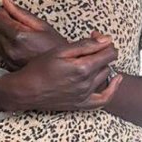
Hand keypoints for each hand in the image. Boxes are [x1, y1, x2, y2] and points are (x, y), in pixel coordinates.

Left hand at [0, 0, 64, 68]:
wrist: (62, 69)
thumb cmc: (56, 46)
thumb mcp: (42, 25)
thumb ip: (21, 13)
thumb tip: (6, 1)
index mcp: (18, 35)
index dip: (3, 12)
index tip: (11, 13)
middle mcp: (10, 48)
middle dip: (4, 23)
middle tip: (21, 25)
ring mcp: (8, 59)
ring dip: (4, 35)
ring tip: (21, 37)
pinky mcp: (9, 66)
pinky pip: (0, 52)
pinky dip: (5, 46)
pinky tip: (20, 46)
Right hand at [8, 35, 122, 111]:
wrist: (26, 90)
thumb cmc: (39, 68)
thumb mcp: (60, 51)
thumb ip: (85, 45)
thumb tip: (106, 40)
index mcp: (83, 68)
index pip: (109, 53)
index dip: (105, 42)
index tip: (95, 37)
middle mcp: (87, 83)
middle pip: (107, 64)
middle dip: (102, 53)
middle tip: (89, 47)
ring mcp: (85, 95)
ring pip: (105, 77)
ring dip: (102, 66)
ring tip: (91, 60)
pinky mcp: (80, 103)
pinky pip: (103, 100)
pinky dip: (112, 90)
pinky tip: (115, 80)